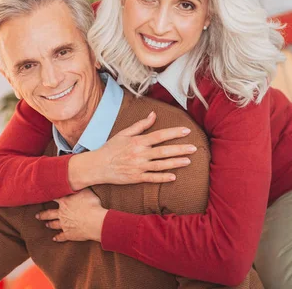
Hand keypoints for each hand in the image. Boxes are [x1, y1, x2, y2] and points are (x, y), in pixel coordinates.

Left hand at [36, 189, 107, 241]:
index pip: (54, 198)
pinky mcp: (69, 234)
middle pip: (49, 213)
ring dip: (50, 224)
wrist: (94, 221)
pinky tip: (54, 238)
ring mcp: (64, 224)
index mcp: (65, 202)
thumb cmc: (92, 205)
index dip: (49, 196)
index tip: (43, 196)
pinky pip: (61, 236)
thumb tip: (76, 183)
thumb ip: (79, 188)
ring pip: (54, 224)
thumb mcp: (86, 191)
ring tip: (46, 224)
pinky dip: (58, 237)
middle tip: (37, 215)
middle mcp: (62, 213)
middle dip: (43, 214)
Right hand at [68, 112, 195, 188]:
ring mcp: (139, 167)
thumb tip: (153, 114)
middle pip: (164, 151)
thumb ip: (140, 125)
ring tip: (188, 161)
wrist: (98, 166)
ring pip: (161, 165)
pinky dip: (163, 177)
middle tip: (194, 148)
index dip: (174, 133)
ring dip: (176, 163)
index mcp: (137, 141)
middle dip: (180, 149)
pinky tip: (174, 176)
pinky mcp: (136, 178)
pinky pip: (152, 178)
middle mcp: (140, 154)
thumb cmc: (110, 148)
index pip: (159, 135)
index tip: (186, 131)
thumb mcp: (124, 133)